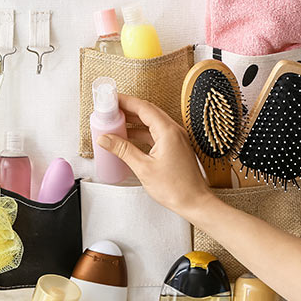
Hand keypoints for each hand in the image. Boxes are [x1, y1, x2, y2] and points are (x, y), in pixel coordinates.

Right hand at [96, 94, 212, 216]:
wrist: (194, 202)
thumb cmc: (177, 188)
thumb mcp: (143, 168)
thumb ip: (123, 150)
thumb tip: (106, 139)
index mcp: (168, 131)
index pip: (143, 108)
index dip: (125, 101)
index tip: (111, 98)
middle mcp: (174, 131)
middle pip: (147, 112)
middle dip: (127, 109)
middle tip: (110, 109)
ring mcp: (176, 139)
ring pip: (152, 122)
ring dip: (134, 122)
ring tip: (116, 123)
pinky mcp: (175, 147)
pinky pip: (156, 133)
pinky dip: (141, 133)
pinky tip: (130, 138)